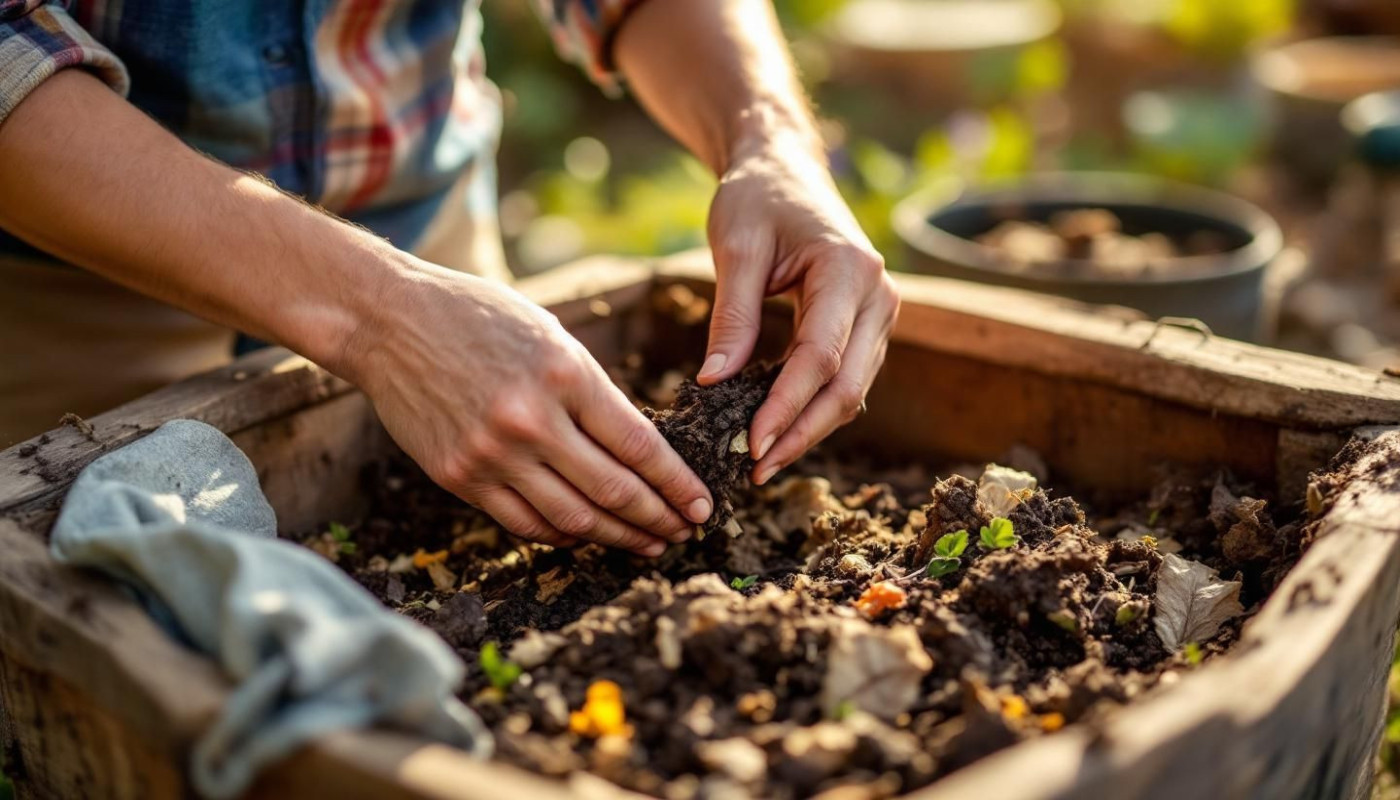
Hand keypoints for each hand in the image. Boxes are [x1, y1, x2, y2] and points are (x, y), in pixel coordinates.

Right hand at [345, 262, 712, 555]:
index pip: (640, 447)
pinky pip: (523, 522)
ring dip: (618, 537)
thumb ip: (592, 392)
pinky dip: (562, 534)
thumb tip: (639, 451)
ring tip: (648, 544)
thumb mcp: (551, 336)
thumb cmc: (477, 318)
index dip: (678, 485)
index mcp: (565, 374)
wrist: (387, 321)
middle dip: (659, 519)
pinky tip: (587, 535)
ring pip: (573, 517)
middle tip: (686, 533)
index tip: (702, 505)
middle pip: (614, 490)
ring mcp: (491, 454)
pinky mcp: (458, 476)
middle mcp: (531, 419)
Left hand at [701, 144, 898, 485]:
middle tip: (754, 470)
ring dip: (809, 429)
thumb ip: (730, 316)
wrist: (784, 167)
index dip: (785, 408)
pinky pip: (846, 378)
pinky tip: (778, 430)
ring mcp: (880, 312)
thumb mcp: (735, 248)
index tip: (750, 446)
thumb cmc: (756, 198)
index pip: (819, 359)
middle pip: (846, 387)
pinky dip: (813, 408)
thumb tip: (713, 384)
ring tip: (761, 461)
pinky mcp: (867, 325)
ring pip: (852, 391)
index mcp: (849, 270)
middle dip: (801, 434)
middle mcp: (878, 295)